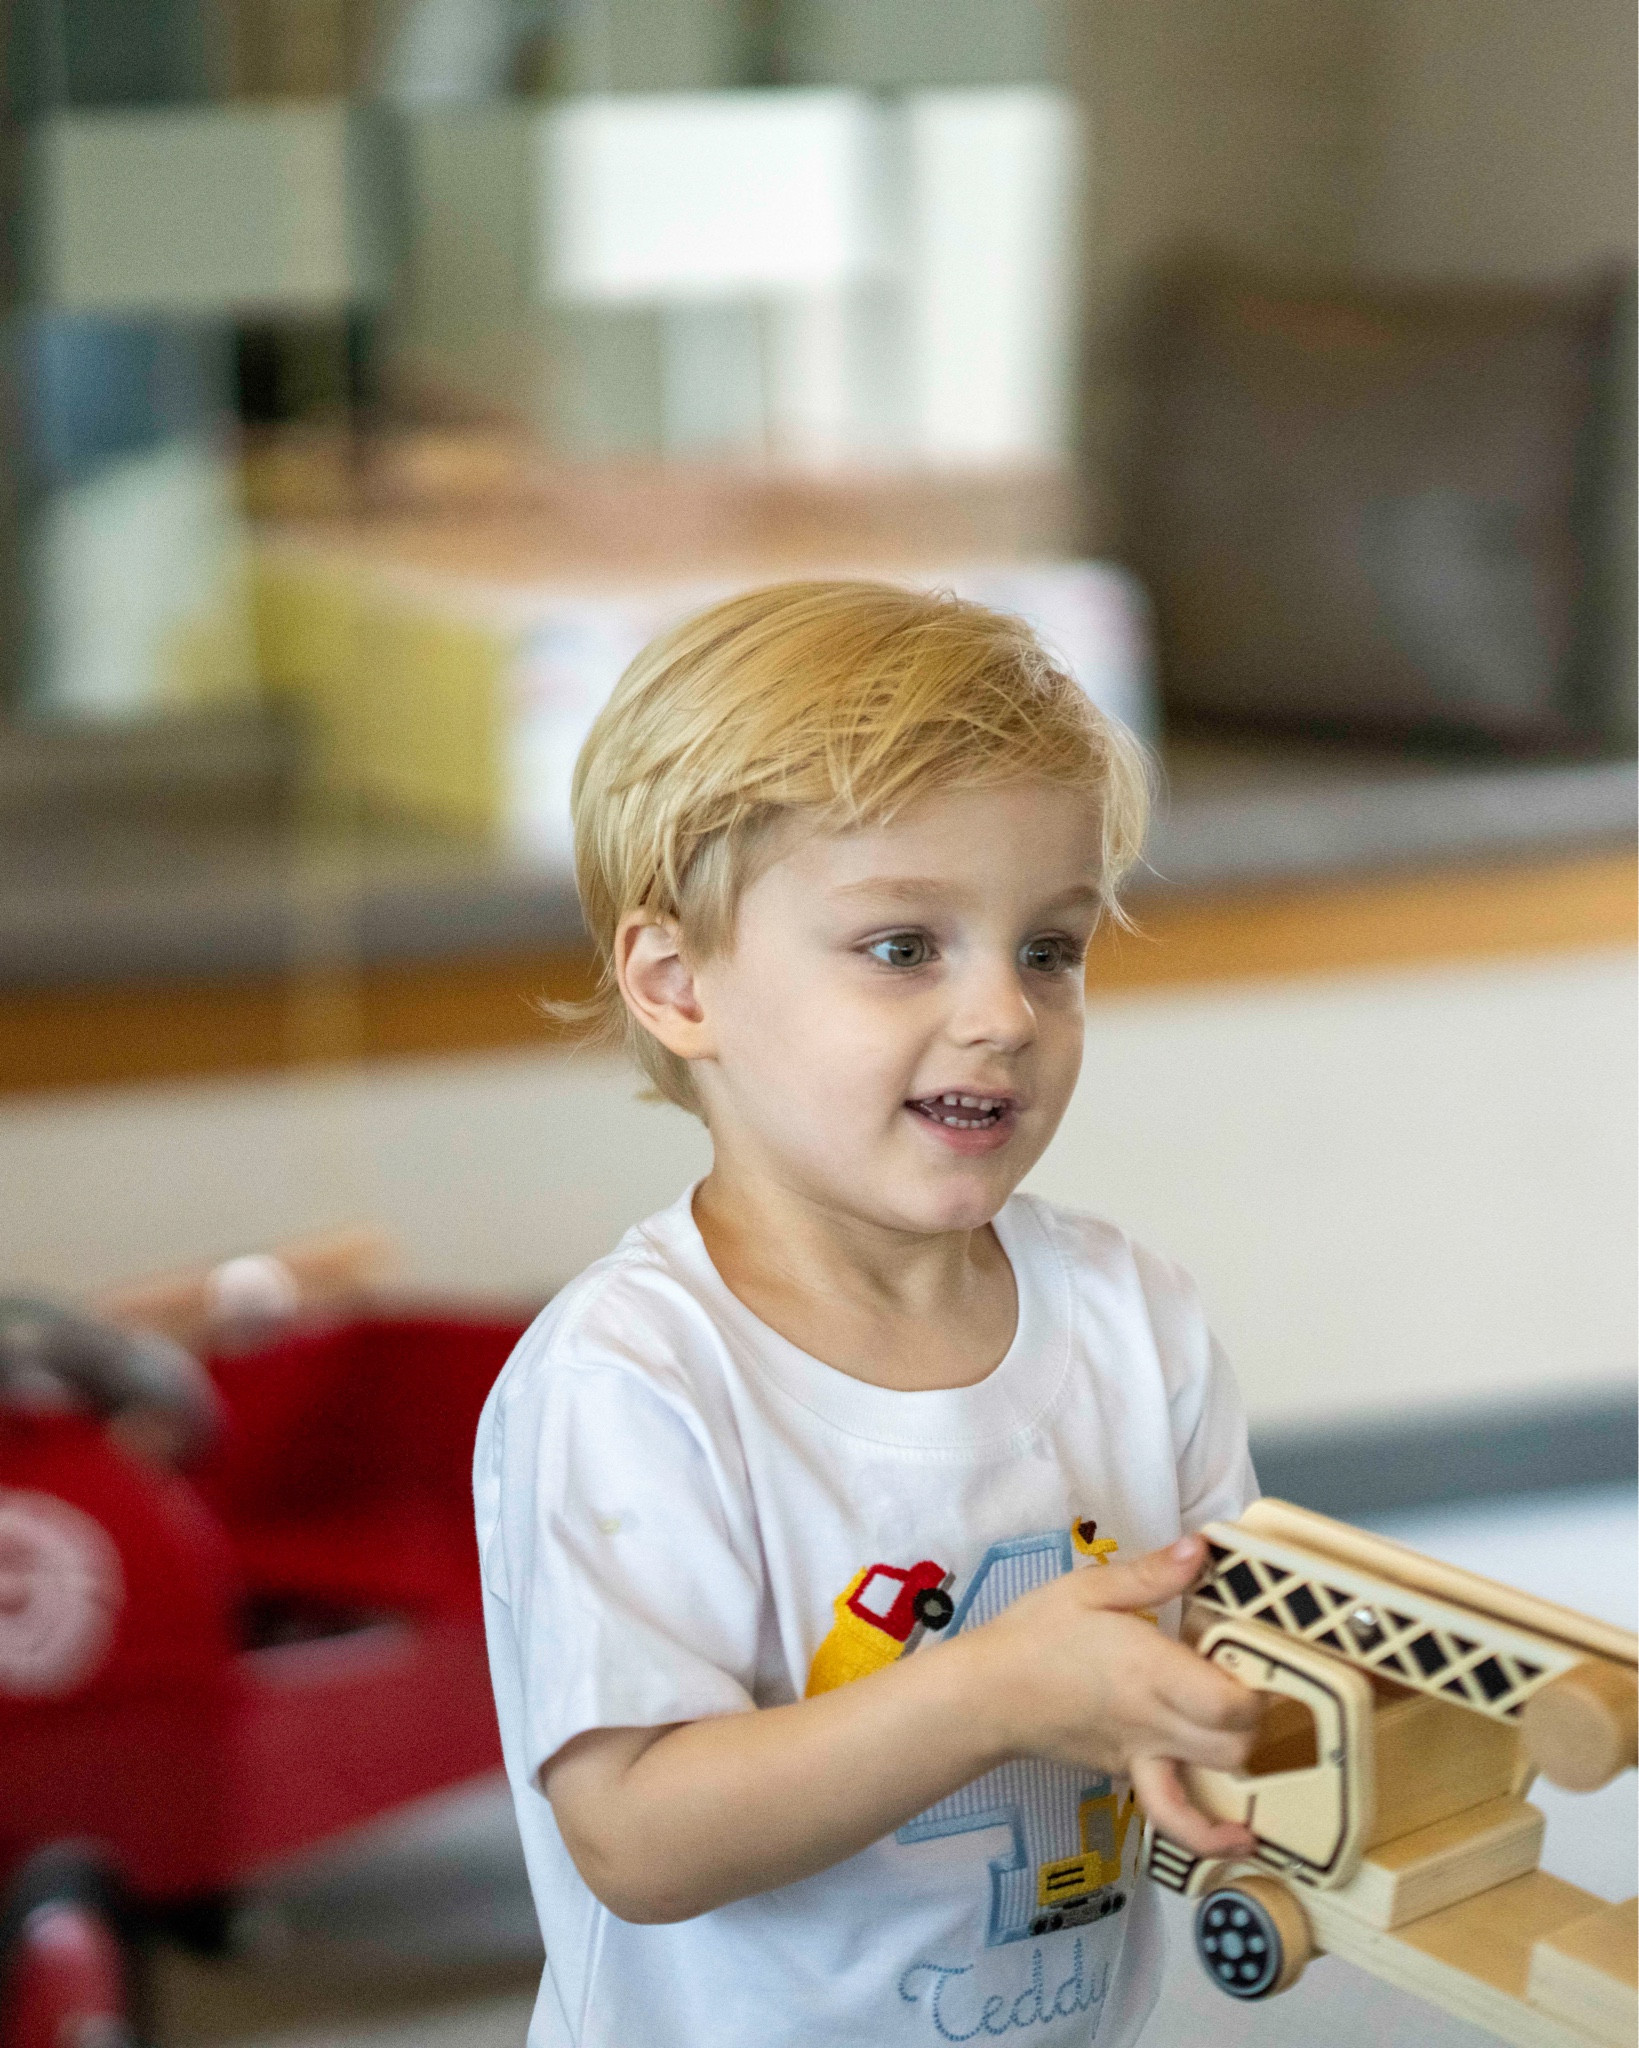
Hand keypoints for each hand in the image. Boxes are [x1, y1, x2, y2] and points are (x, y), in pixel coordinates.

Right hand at [961, 1535, 1261, 1858]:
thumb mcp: (1089, 1589)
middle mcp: (1154, 1721)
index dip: (1261, 1689)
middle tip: (1266, 1691)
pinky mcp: (1129, 1777)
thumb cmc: (1035, 1634)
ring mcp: (1143, 1757)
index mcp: (1149, 1670)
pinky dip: (1210, 1832)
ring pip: (1216, 1782)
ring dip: (1251, 1771)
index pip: (1228, 1703)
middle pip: (1236, 1746)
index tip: (1268, 1661)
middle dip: (1264, 1724)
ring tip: (1269, 1751)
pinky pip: (1176, 1812)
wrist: (986, 1695)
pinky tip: (1238, 1836)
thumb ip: (1151, 1573)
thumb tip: (1201, 1548)